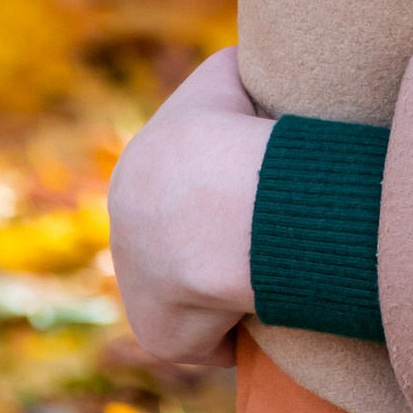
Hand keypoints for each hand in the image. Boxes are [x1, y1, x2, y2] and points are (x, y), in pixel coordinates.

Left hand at [106, 49, 268, 370]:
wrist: (213, 199)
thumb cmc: (227, 132)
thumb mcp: (229, 76)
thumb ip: (239, 74)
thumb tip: (256, 72)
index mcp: (138, 180)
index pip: (183, 193)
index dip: (227, 193)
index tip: (266, 194)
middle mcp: (127, 239)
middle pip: (186, 249)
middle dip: (227, 246)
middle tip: (280, 239)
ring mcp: (139, 291)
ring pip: (196, 295)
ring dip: (233, 290)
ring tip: (285, 275)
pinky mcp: (161, 335)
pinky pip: (211, 340)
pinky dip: (241, 331)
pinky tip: (277, 312)